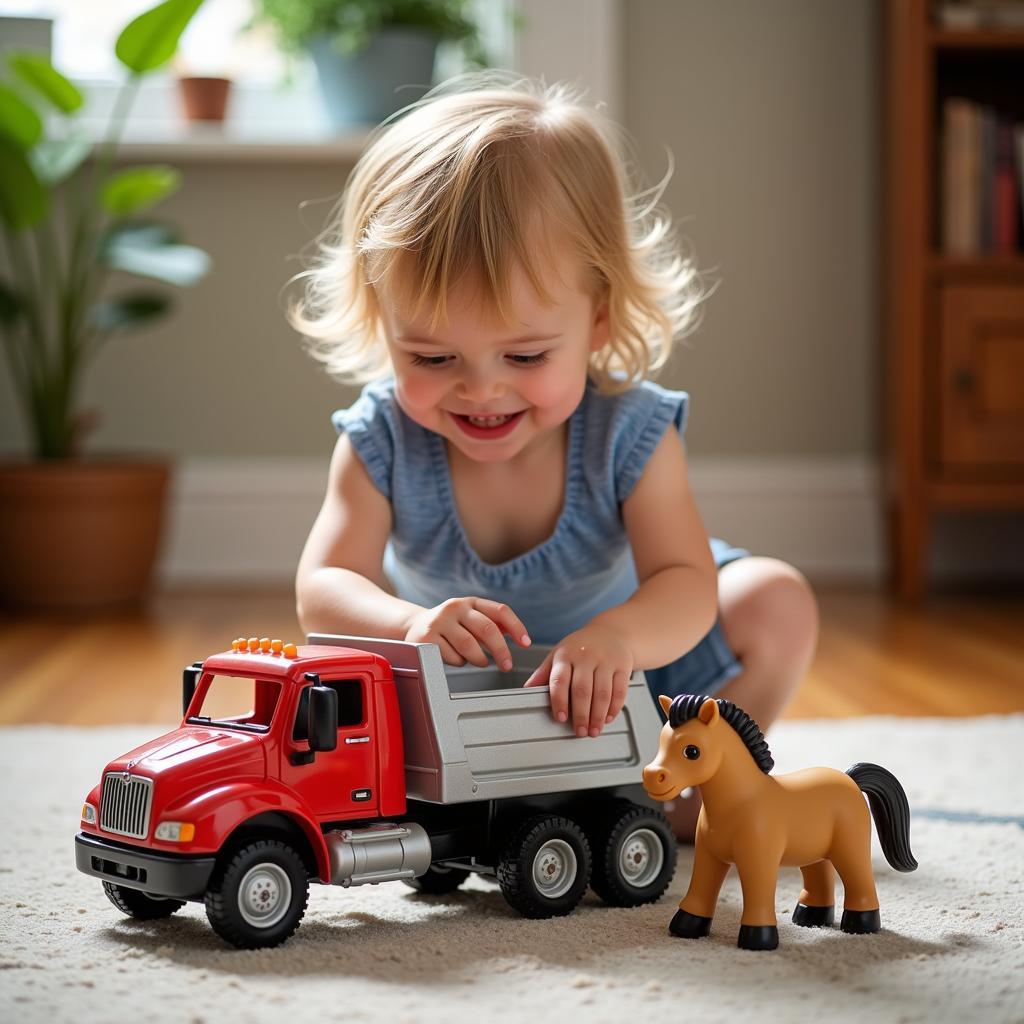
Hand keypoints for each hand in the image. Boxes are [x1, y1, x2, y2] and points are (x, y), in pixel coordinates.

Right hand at [404, 597, 530, 670]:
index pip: (500, 610)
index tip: (526, 644)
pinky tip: (455, 657)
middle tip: (507, 665)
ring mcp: (439, 622)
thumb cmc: (451, 626)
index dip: (517, 627)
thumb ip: (494, 624)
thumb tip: (520, 636)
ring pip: (470, 646)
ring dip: (480, 659)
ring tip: (480, 662)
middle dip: (501, 651)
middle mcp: (455, 607)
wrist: (415, 627)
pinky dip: (460, 663)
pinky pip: (453, 657)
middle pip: (487, 629)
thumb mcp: (471, 619)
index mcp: (470, 602)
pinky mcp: (427, 638)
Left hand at [523, 625, 632, 736]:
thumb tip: (528, 689)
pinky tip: (608, 718)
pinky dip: (614, 708)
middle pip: (582, 690)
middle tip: (580, 731)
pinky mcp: (623, 665)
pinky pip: (619, 690)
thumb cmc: (581, 647)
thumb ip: (544, 673)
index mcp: (566, 655)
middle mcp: (586, 656)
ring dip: (598, 716)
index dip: (559, 701)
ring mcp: (606, 660)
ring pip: (602, 693)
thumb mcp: (559, 654)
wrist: (611, 632)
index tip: (560, 717)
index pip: (560, 680)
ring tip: (593, 730)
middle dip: (581, 715)